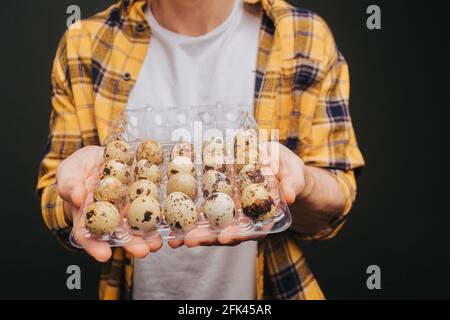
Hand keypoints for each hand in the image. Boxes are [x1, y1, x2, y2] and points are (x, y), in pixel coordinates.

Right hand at [56, 146, 161, 261]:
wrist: (100, 154)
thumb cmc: (79, 168)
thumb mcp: (68, 172)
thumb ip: (70, 185)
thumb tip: (78, 198)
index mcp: (87, 215)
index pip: (88, 235)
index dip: (95, 246)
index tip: (103, 255)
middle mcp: (110, 216)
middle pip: (120, 234)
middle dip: (132, 245)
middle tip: (142, 251)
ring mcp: (127, 207)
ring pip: (139, 224)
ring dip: (150, 235)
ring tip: (159, 242)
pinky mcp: (142, 196)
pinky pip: (152, 205)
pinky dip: (161, 214)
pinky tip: (170, 220)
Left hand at [169, 142, 304, 248]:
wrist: (280, 166)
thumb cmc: (289, 170)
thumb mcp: (294, 172)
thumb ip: (292, 182)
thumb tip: (289, 195)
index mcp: (264, 213)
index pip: (251, 229)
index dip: (238, 234)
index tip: (225, 238)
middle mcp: (245, 216)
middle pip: (227, 232)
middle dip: (208, 238)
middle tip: (189, 241)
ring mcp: (232, 210)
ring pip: (213, 225)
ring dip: (194, 232)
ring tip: (174, 238)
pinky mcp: (220, 199)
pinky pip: (205, 208)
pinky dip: (190, 214)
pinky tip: (170, 217)